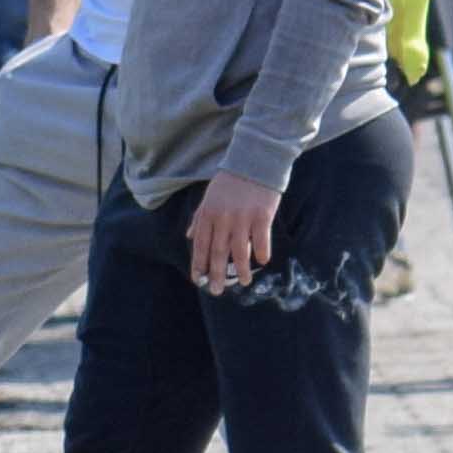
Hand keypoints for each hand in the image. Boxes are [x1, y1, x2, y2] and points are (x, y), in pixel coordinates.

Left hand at [187, 174, 285, 292]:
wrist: (254, 160)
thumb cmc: (230, 181)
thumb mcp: (209, 197)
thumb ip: (199, 218)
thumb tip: (189, 237)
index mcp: (208, 214)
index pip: (201, 244)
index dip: (198, 263)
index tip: (198, 280)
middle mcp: (223, 218)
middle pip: (218, 252)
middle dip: (216, 274)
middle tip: (216, 291)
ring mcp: (243, 217)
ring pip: (240, 250)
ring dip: (242, 269)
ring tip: (243, 282)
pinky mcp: (262, 215)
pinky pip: (261, 239)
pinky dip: (262, 252)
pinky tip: (263, 262)